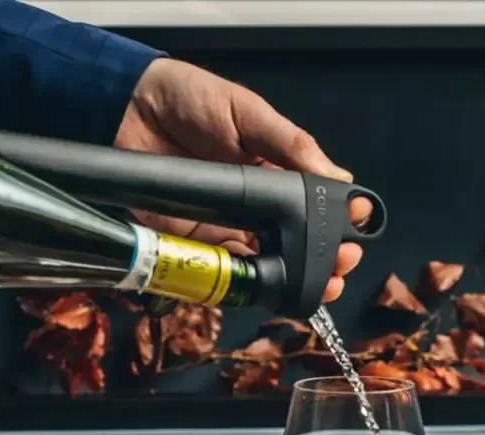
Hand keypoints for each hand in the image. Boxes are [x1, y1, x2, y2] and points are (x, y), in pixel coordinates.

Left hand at [115, 58, 370, 302]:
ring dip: (294, 278)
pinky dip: (248, 283)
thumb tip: (339, 178)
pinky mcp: (195, 246)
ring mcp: (225, 228)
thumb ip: (290, 145)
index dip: (336, 223)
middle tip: (342, 266)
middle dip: (324, 259)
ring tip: (320, 285)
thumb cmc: (190, 99)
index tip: (356, 232)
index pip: (313, 207)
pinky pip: (225, 273)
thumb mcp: (248, 114)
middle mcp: (254, 206)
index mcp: (273, 173)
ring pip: (267, 264)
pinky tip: (271, 285)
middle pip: (295, 244)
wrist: (128, 109)